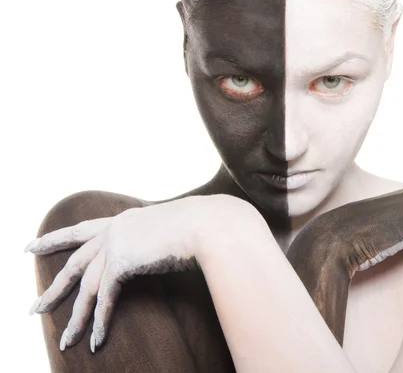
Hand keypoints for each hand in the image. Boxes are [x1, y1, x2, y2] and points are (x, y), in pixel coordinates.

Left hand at [26, 194, 260, 351]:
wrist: (211, 224)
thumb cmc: (204, 227)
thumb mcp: (174, 230)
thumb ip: (159, 240)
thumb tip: (165, 250)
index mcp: (125, 219)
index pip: (83, 230)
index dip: (56, 238)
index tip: (32, 245)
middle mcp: (115, 228)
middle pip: (74, 262)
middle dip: (54, 288)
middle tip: (35, 308)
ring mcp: (116, 243)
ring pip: (85, 286)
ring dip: (76, 317)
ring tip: (66, 340)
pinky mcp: (121, 262)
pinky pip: (104, 298)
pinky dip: (100, 321)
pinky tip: (96, 341)